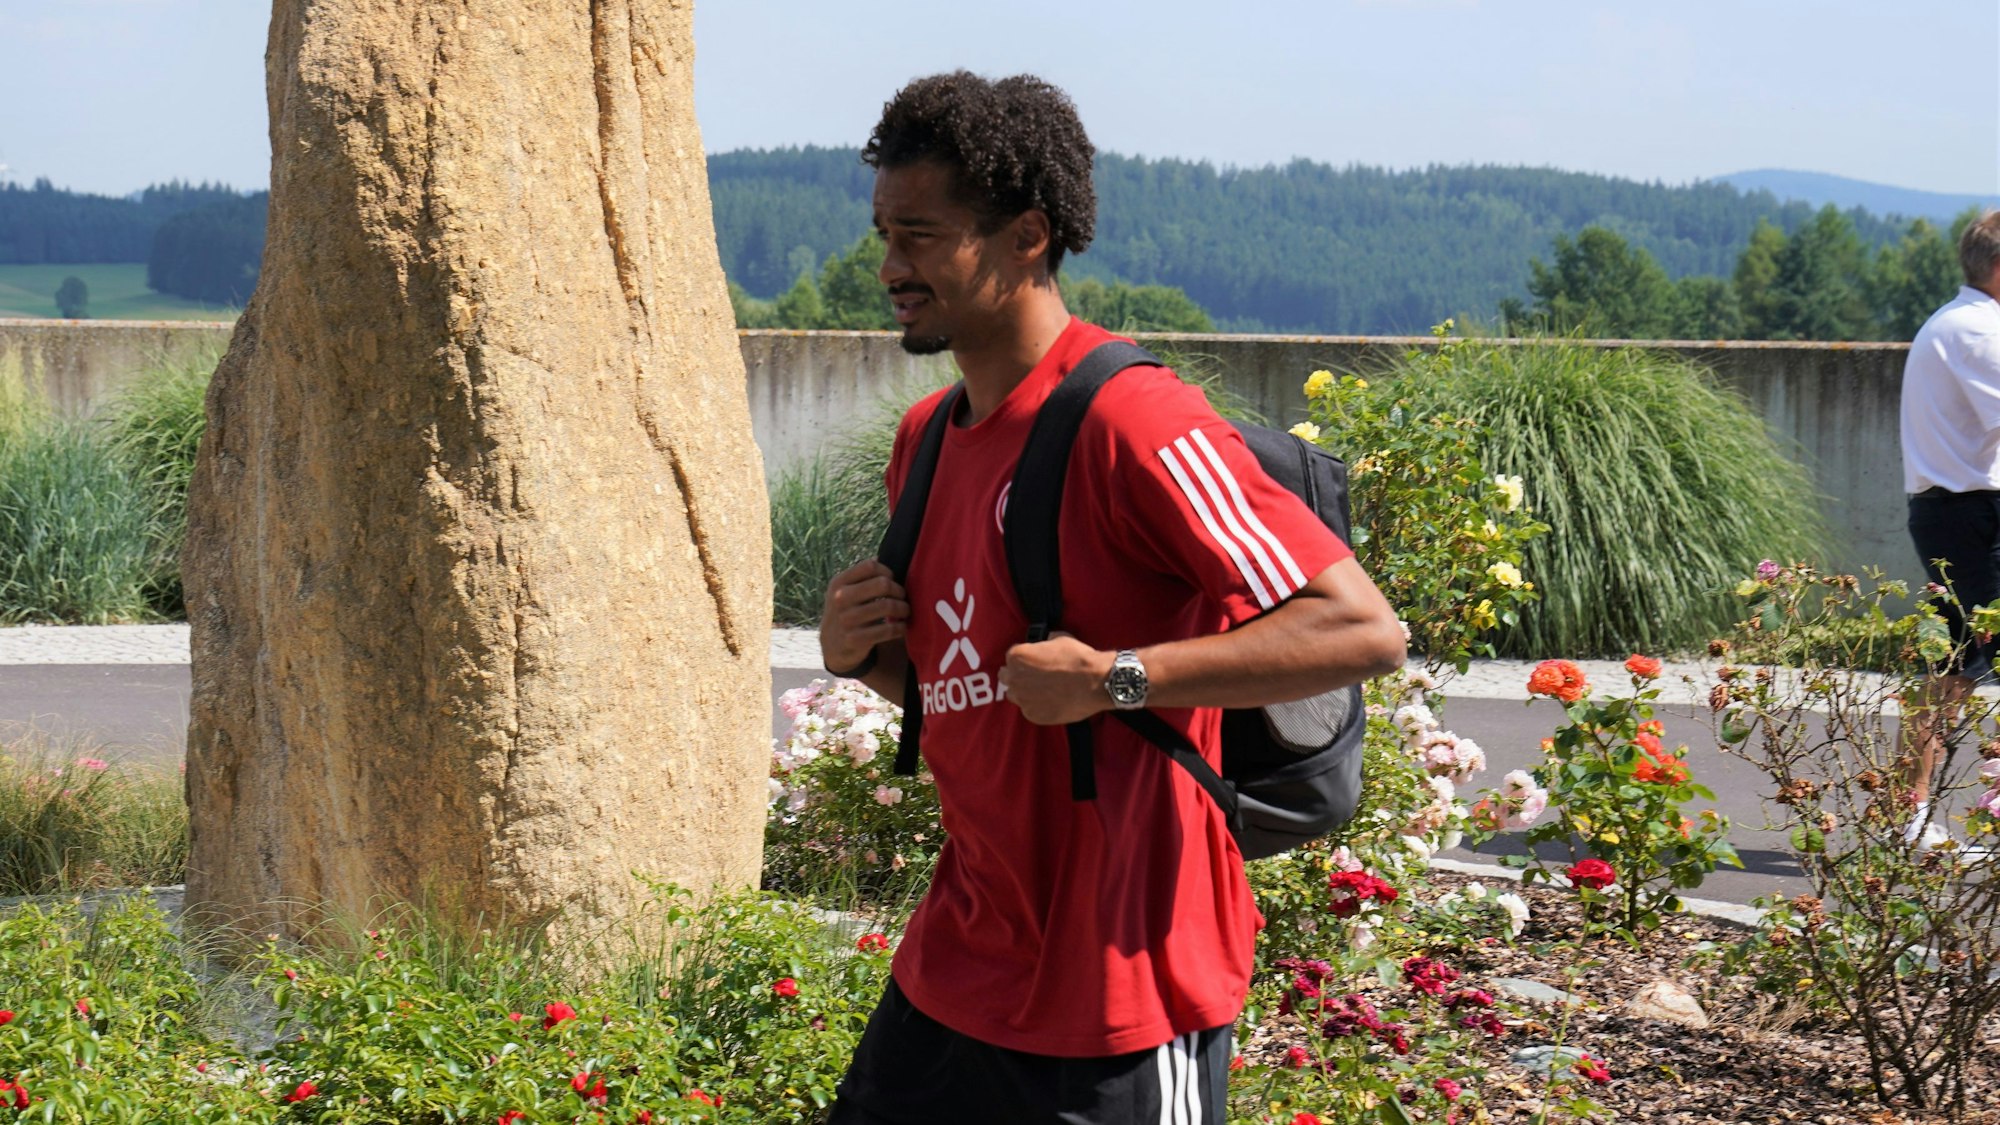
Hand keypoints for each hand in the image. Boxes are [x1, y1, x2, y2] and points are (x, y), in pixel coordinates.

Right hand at [820, 560, 908, 673]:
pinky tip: (901, 627)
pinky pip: (888, 630)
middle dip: (899, 590)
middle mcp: (840, 599)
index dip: (888, 571)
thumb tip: (883, 555)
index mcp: (839, 582)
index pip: (870, 566)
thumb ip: (862, 575)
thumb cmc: (847, 610)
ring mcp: (847, 620)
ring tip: (905, 611)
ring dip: (903, 609)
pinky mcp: (855, 640)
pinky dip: (900, 628)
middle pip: (883, 584)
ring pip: (888, 606)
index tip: (892, 580)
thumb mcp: (846, 589)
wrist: (833, 644)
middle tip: (902, 597)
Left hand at [1000, 634, 1114, 724]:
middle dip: (1017, 675)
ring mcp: (1023, 700)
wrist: (1095, 683)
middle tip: (1034, 676)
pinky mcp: (1033, 716)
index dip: (1025, 658)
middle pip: (1007, 677)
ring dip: (1025, 692)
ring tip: (1043, 690)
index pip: (1012, 657)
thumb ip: (1044, 643)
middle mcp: (1014, 679)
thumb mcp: (1058, 639)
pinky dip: (1037, 706)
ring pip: (1016, 695)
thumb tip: (1045, 644)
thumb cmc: (1077, 659)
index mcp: (1017, 657)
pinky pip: (1030, 710)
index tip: (1033, 661)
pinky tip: (1051, 701)